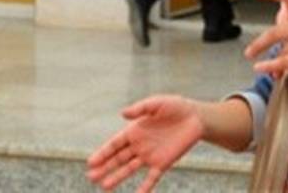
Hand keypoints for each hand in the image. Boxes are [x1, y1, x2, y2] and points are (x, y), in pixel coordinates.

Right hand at [86, 95, 203, 191]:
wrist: (196, 117)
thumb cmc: (175, 107)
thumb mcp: (158, 103)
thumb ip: (141, 108)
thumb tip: (122, 114)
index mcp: (135, 131)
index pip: (115, 144)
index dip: (103, 153)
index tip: (91, 163)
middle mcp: (139, 145)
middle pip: (118, 158)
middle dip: (105, 167)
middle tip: (91, 177)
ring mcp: (150, 156)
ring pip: (130, 169)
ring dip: (117, 177)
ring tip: (105, 187)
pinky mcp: (163, 163)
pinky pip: (152, 178)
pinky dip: (145, 187)